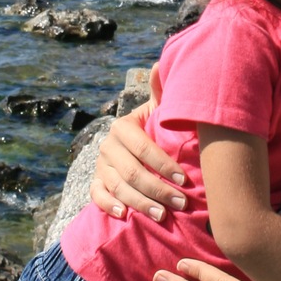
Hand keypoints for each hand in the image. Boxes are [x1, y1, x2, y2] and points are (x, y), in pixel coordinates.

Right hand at [90, 67, 186, 221]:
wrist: (137, 148)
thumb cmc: (157, 128)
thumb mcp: (159, 110)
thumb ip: (161, 92)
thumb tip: (160, 64)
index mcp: (122, 127)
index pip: (143, 148)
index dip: (163, 164)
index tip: (184, 179)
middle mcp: (107, 146)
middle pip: (132, 172)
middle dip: (158, 189)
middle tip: (181, 202)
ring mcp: (100, 165)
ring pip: (118, 187)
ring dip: (141, 203)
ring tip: (163, 216)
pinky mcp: (95, 183)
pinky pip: (97, 196)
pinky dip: (109, 206)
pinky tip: (125, 215)